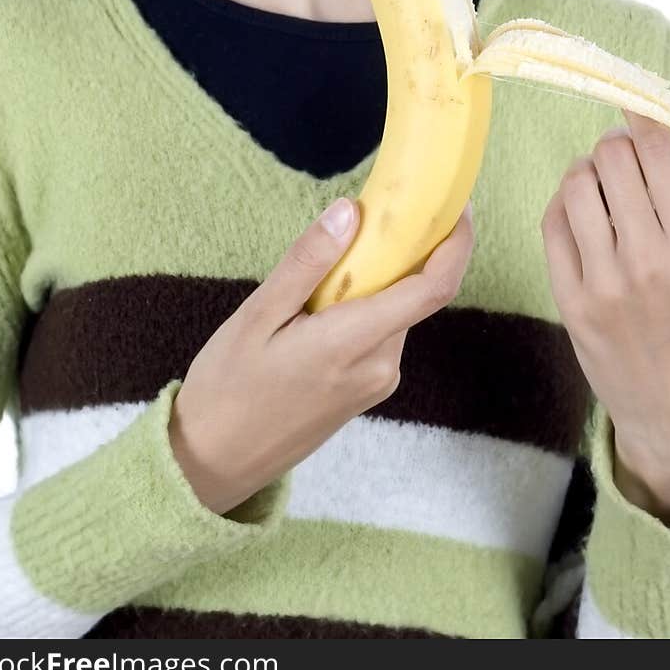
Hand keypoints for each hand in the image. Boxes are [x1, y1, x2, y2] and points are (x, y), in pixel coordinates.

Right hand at [168, 198, 474, 514]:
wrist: (212, 463)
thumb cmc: (227, 387)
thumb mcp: (257, 315)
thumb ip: (308, 262)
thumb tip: (351, 211)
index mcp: (354, 344)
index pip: (433, 289)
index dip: (456, 243)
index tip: (456, 205)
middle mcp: (380, 366)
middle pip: (414, 292)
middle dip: (402, 251)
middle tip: (366, 214)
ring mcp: (376, 382)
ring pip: (396, 311)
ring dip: (376, 279)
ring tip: (324, 266)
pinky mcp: (366, 390)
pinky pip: (380, 332)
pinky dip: (365, 305)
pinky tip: (320, 303)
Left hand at [541, 110, 669, 496]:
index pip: (656, 153)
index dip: (642, 122)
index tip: (638, 117)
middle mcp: (648, 261)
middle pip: (611, 160)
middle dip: (616, 146)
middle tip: (625, 158)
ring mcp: (604, 283)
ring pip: (576, 186)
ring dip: (587, 172)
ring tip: (603, 186)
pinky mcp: (570, 301)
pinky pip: (552, 226)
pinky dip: (564, 206)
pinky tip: (580, 211)